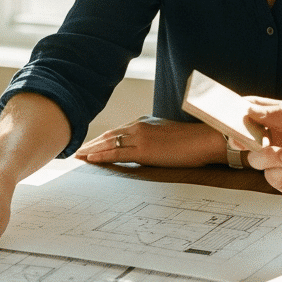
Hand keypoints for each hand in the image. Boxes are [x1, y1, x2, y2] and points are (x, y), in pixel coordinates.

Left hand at [75, 117, 226, 167]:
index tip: (90, 144)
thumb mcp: (168, 134)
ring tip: (77, 155)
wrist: (205, 139)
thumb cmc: (192, 140)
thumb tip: (148, 146)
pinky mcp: (144, 150)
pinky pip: (117, 153)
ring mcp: (140, 138)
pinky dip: (101, 155)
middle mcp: (139, 127)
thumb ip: (154, 137)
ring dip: (91, 150)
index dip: (101, 138)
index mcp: (144, 122)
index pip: (117, 131)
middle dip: (91, 143)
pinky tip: (90, 159)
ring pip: (108, 143)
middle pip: (108, 135)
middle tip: (76, 150)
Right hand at [234, 97, 281, 205]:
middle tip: (245, 140)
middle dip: (245, 139)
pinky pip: (272, 177)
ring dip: (270, 157)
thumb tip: (252, 110)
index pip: (257, 111)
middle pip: (249, 138)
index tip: (230, 113)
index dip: (242, 111)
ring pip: (257, 159)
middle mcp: (281, 140)